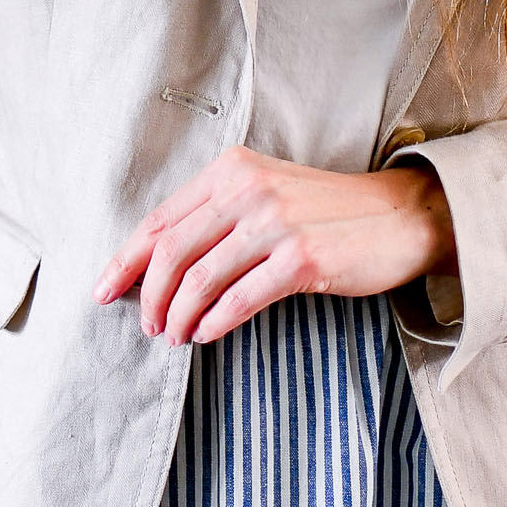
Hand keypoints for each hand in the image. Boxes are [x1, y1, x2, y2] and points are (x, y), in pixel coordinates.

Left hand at [93, 143, 456, 345]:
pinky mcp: (301, 260)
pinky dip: (214, 322)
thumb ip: (218, 217)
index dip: (126, 260)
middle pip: (172, 252)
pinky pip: (239, 300)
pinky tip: (206, 335)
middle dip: (148, 296)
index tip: (104, 290)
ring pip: (200, 279)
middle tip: (146, 325)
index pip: (161, 220)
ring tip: (174, 336)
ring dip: (178, 315)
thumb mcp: (268, 195)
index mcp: (232, 170)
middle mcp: (248, 190)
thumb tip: (159, 266)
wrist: (402, 216)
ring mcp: (275, 224)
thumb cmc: (329, 212)